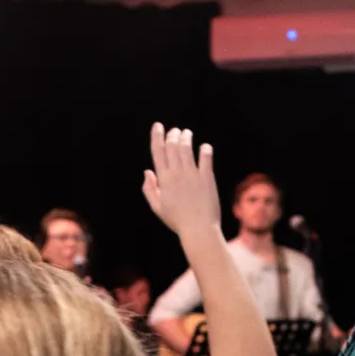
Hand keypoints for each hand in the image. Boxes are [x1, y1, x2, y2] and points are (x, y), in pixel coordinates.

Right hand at [142, 123, 220, 241]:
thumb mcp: (157, 207)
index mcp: (163, 179)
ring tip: (187, 133)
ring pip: (187, 149)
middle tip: (175, 131)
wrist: (199, 229)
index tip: (158, 126)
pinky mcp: (207, 178)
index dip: (157, 136)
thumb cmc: (177, 221)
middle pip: (172, 146)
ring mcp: (193, 175)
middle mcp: (177, 174)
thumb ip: (149, 189)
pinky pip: (206, 157)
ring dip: (186, 138)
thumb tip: (147, 171)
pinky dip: (205, 149)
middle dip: (173, 135)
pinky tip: (204, 147)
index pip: (158, 152)